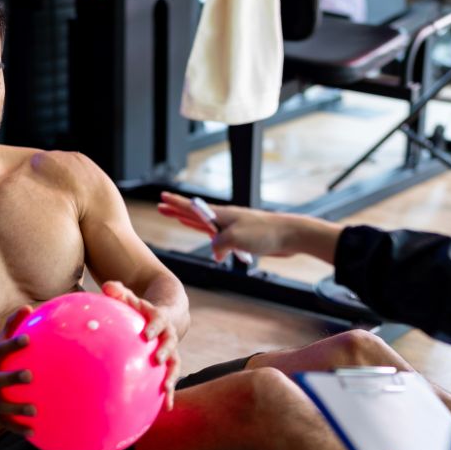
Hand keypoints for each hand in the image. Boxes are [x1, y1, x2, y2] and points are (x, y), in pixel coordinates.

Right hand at [0, 306, 36, 435]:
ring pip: (1, 407)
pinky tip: (34, 431)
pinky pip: (5, 425)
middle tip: (30, 375)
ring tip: (35, 410)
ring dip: (17, 409)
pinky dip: (18, 429)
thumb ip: (12, 328)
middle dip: (11, 378)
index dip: (12, 344)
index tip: (27, 338)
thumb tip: (29, 307)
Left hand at [101, 281, 182, 409]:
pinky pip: (169, 380)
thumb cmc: (142, 309)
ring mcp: (170, 352)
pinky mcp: (168, 365)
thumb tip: (107, 286)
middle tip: (158, 360)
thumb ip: (120, 293)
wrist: (168, 315)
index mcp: (159, 320)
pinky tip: (166, 408)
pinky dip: (169, 394)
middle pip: (170, 345)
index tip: (147, 334)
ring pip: (174, 365)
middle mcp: (168, 337)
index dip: (154, 327)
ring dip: (171, 377)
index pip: (159, 321)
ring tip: (167, 389)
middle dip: (166, 353)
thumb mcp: (132, 298)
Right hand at [157, 192, 294, 261]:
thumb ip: (218, 245)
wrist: (289, 235)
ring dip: (191, 223)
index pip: (192, 207)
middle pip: (195, 214)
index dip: (176, 204)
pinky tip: (213, 247)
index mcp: (221, 215)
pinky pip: (221, 239)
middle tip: (162, 207)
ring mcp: (233, 228)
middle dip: (177, 211)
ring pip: (206, 226)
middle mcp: (225, 219)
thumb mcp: (234, 239)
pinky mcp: (243, 238)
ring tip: (178, 219)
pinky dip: (212, 241)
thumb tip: (216, 253)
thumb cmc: (264, 233)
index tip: (161, 197)